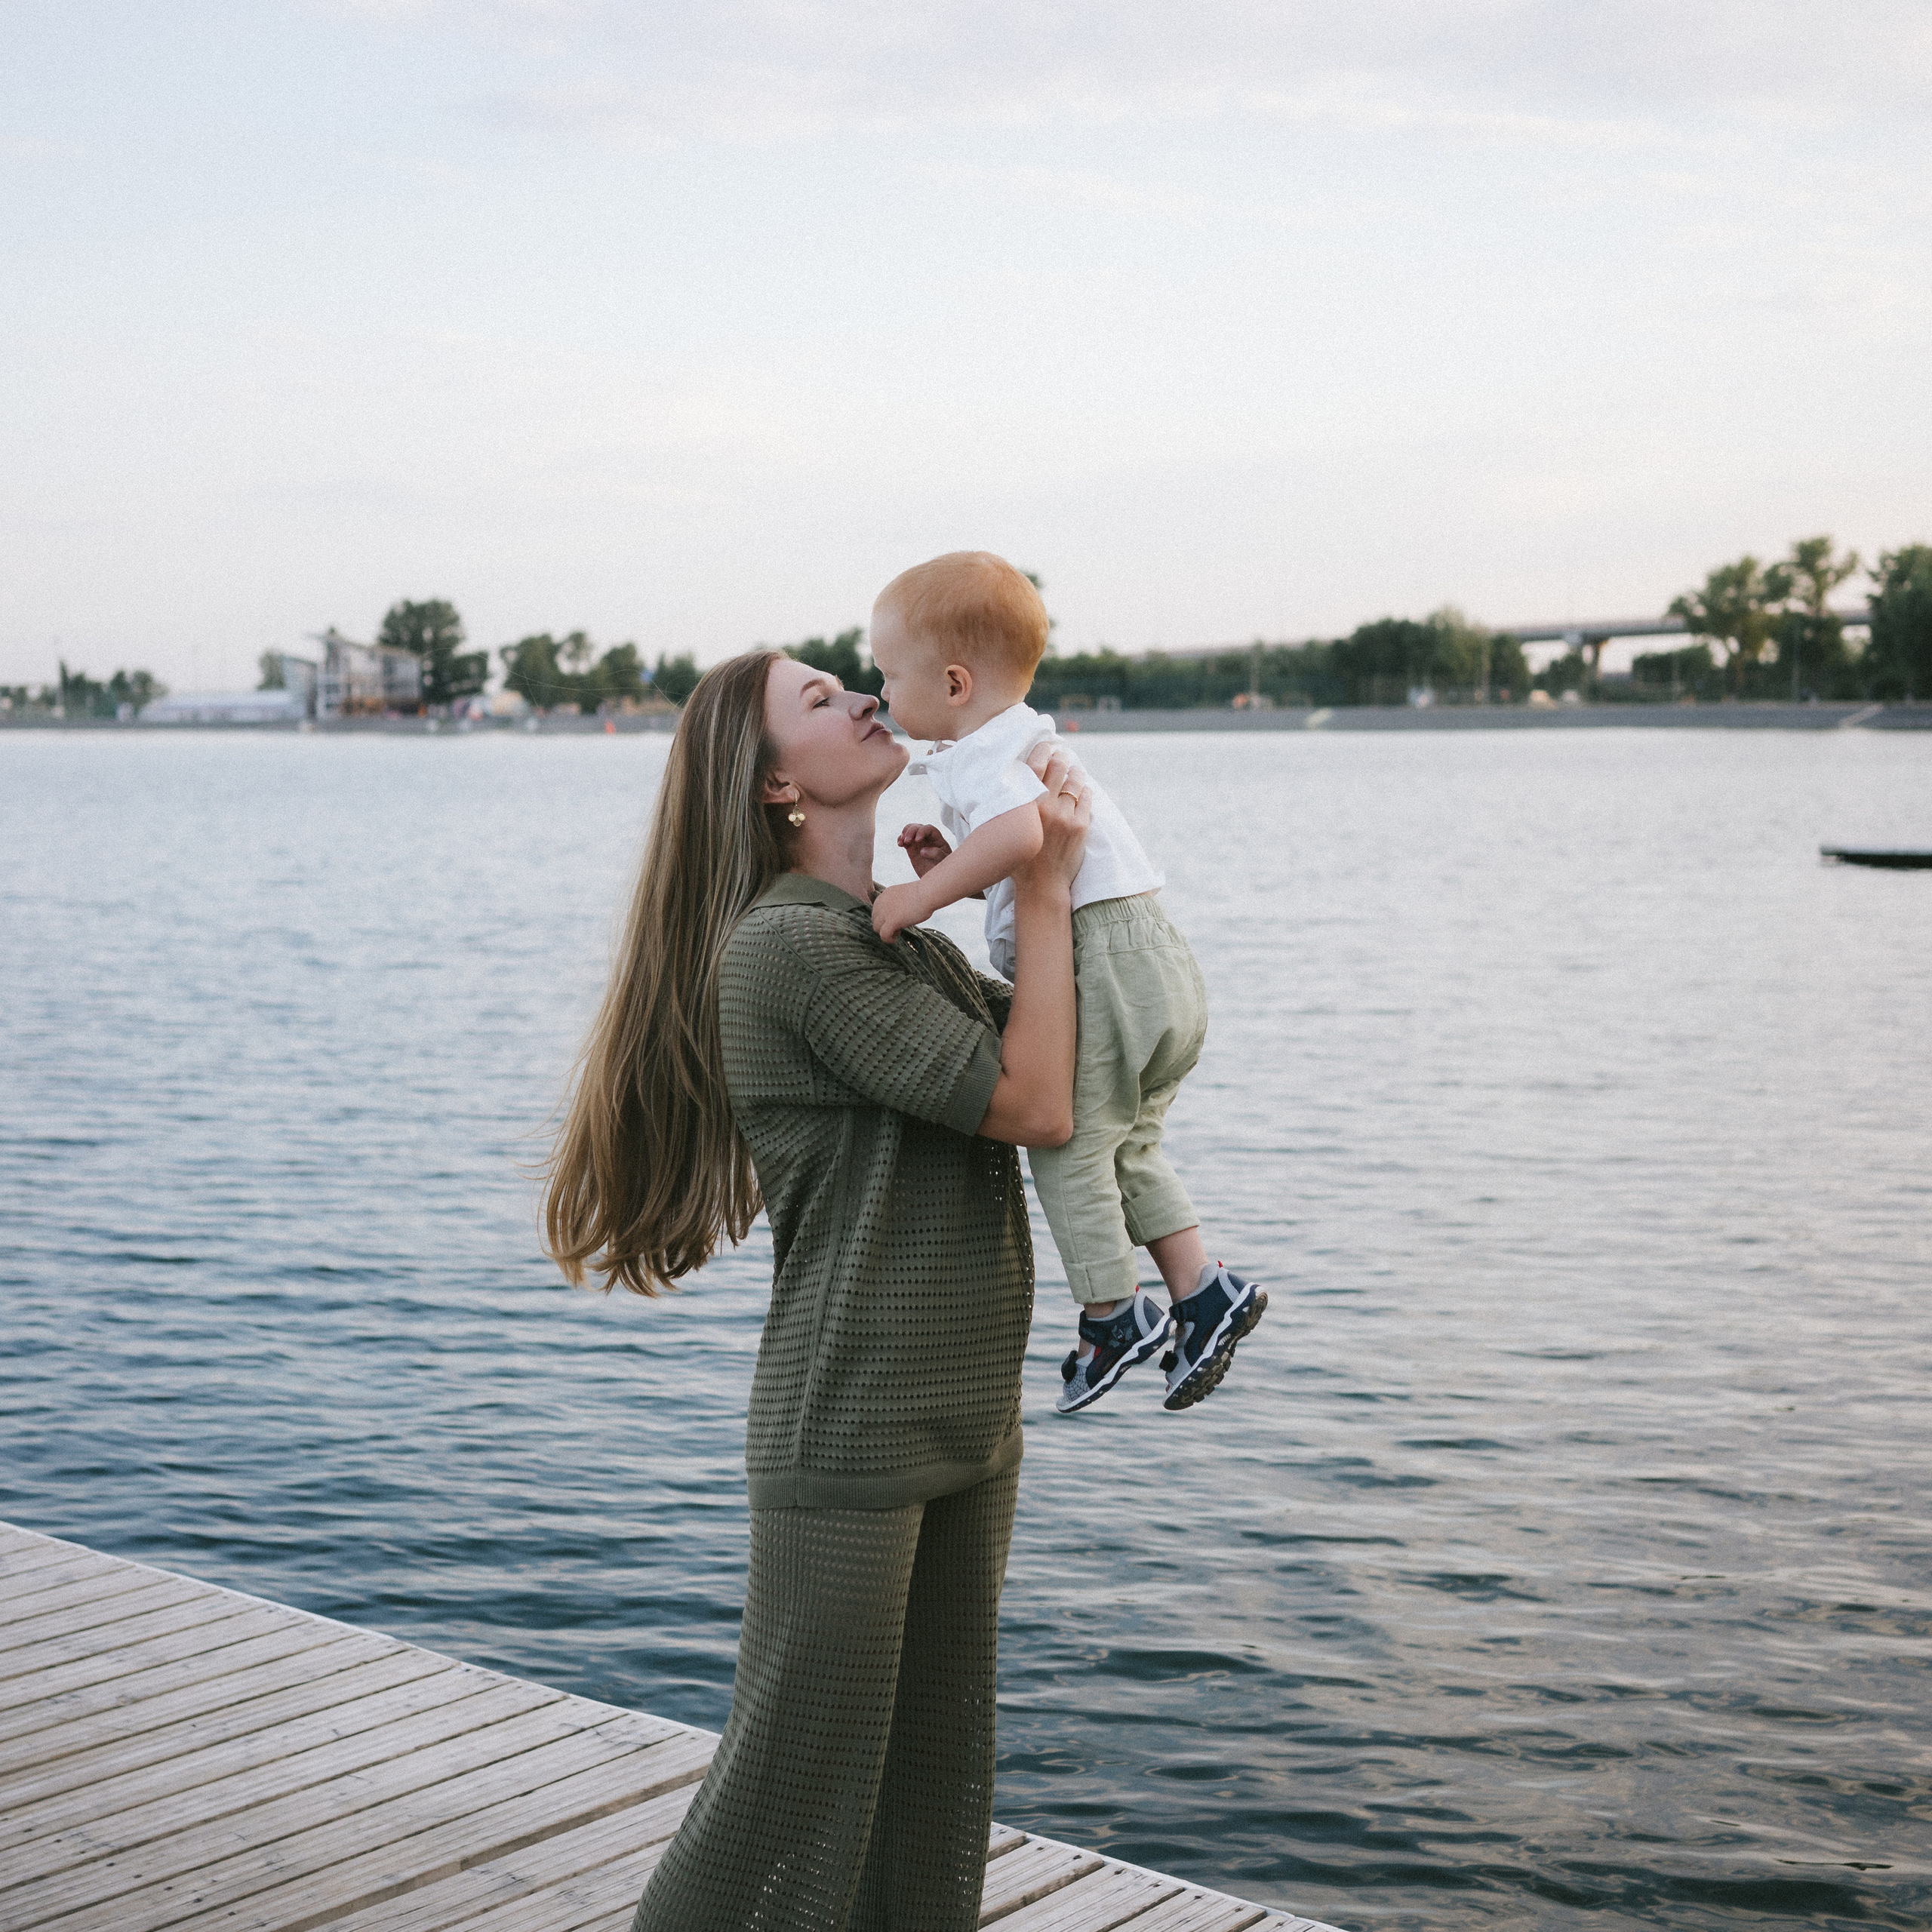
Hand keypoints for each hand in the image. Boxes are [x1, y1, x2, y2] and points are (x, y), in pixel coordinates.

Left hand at [871, 881, 924, 945]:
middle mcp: (882, 902)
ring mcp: (885, 912)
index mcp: (886, 894)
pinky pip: (883, 935)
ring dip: (885, 932)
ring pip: (876, 927)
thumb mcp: (906, 895)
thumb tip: (899, 915)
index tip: (897, 918)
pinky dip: (888, 939)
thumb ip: (898, 903)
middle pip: (875, 918)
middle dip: (884, 924)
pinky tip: (895, 939)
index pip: (877, 909)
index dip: (885, 917)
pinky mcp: (891, 921)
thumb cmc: (925, 894)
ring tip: (898, 931)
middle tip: (898, 926)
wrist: (928, 893)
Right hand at [897, 822, 951, 879]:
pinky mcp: (911, 847)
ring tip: (902, 842)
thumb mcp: (944, 861)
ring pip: (911, 830)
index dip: (922, 831)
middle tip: (907, 841)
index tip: (917, 840)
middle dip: (911, 831)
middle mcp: (928, 838)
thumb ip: (937, 854)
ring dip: (905, 833)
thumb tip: (923, 850)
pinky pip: (905, 839)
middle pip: (918, 827)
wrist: (936, 877)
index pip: (929, 829)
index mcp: (938, 839)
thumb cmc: (943, 868)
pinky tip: (900, 844)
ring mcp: (919, 842)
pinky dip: (901, 839)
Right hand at [1016, 748, 1090, 894]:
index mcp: (1025, 807)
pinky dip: (1084, 791)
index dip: (1042, 751)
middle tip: (1060, 756)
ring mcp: (1066, 816)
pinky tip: (1082, 789)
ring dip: (1075, 773)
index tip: (1045, 745)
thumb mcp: (1004, 832)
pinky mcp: (1081, 825)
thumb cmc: (1019, 859)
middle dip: (1060, 759)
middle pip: (1058, 769)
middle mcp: (1046, 808)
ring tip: (1073, 770)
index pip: (1035, 767)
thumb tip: (993, 787)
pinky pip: (1087, 798)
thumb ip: (1003, 808)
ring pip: (1075, 782)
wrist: (1042, 886)